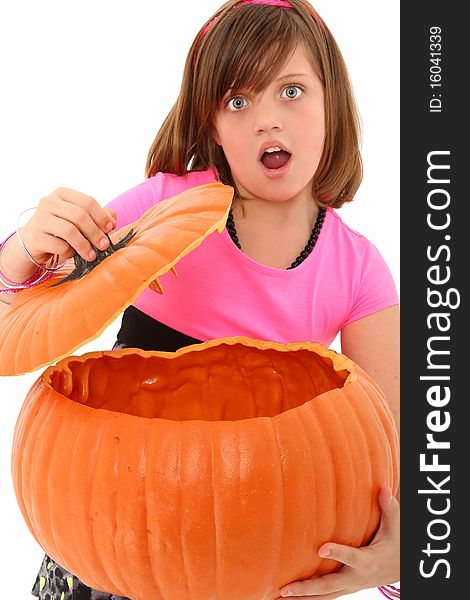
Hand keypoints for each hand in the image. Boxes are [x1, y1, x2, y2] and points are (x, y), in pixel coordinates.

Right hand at [20, 187, 116, 263]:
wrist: (33, 241)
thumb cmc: (61, 228)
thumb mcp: (79, 219)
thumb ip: (98, 216)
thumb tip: (113, 220)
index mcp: (62, 194)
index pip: (87, 201)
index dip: (101, 216)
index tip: (110, 229)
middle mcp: (48, 202)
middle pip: (79, 216)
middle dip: (95, 232)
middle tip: (104, 246)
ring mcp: (39, 219)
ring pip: (69, 230)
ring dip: (85, 245)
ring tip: (92, 255)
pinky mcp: (35, 237)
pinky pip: (59, 246)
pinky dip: (70, 252)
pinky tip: (72, 254)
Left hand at [277, 487, 399, 598]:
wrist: (400, 569)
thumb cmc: (394, 543)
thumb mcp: (395, 528)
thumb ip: (389, 509)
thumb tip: (384, 489)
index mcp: (368, 561)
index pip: (352, 557)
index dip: (338, 553)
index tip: (321, 548)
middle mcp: (356, 578)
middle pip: (329, 585)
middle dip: (307, 588)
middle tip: (287, 588)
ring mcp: (348, 585)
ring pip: (324, 595)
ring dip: (302, 598)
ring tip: (279, 597)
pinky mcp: (343, 588)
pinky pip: (324, 596)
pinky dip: (307, 598)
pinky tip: (288, 598)